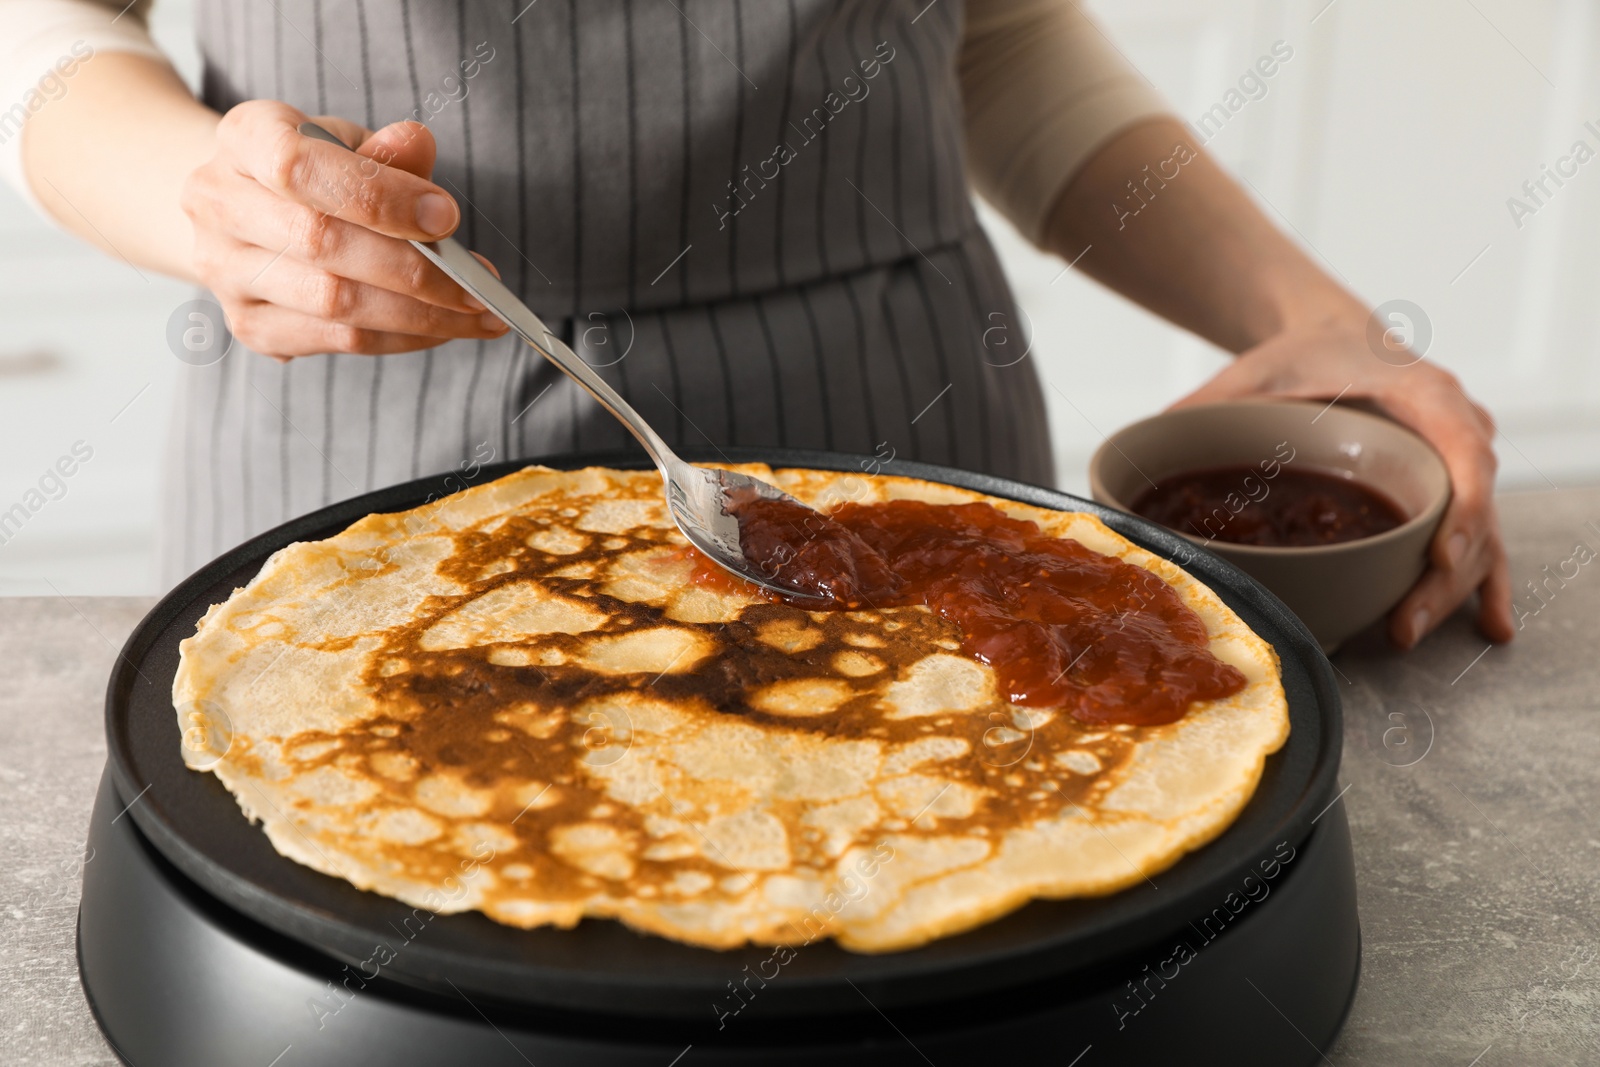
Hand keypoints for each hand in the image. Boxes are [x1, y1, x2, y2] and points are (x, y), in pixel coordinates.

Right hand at [180, 100, 507, 358]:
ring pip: (332, 304)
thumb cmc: (318, 172)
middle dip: (416, 269)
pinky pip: (337, 342)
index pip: (300, 167)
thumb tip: (417, 144)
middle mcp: (218, 204)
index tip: (447, 216)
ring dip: (419, 315)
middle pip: (322, 244)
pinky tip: (443, 330)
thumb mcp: (352, 143)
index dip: (378, 195)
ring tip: (477, 315)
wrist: (254, 209)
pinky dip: (401, 338)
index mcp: (244, 139)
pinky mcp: (249, 325)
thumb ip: (386, 150)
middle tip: (480, 284)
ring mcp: (225, 272)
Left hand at [1170, 312, 1514, 648]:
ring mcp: (1459, 461)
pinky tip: (1489, 629)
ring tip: (1405, 632)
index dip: (1461, 509)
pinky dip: (1480, 582)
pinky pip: (1478, 539)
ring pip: (1479, 534)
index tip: (1438, 556)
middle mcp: (1457, 427)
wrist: (1331, 334)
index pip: (1465, 452)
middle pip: (1474, 510)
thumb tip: (1146, 441)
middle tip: (1401, 624)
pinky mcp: (1450, 487)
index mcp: (1424, 392)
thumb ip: (1207, 404)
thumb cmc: (1299, 353)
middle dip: (1445, 575)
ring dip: (1453, 590)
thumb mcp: (1250, 373)